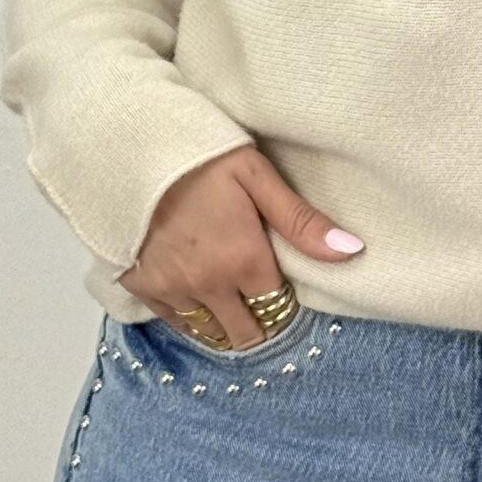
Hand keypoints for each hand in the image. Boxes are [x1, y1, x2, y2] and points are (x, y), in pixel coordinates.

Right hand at [116, 147, 361, 350]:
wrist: (129, 148)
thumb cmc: (200, 155)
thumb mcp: (257, 177)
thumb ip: (302, 222)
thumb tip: (352, 251)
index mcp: (244, 261)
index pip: (276, 310)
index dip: (282, 302)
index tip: (280, 287)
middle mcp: (208, 286)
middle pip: (243, 333)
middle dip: (256, 323)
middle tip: (257, 299)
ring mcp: (171, 289)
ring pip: (208, 332)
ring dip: (223, 322)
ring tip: (228, 298)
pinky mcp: (140, 286)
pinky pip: (173, 320)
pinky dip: (188, 315)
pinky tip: (195, 292)